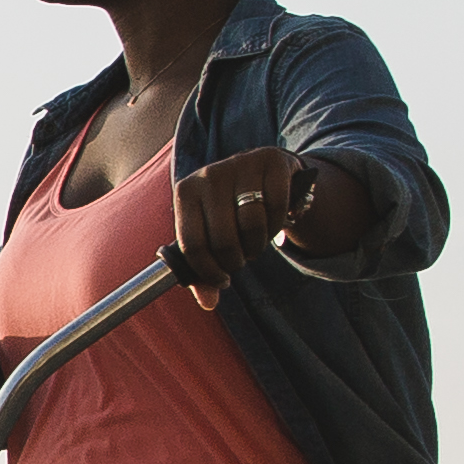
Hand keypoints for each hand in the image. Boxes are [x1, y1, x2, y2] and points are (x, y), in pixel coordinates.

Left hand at [170, 147, 318, 299]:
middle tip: (241, 259)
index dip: (209, 272)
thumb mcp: (211, 234)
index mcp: (185, 192)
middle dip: (235, 260)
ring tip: (255, 242)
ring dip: (258, 244)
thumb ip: (205, 270)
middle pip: (223, 239)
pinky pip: (277, 207)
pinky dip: (278, 224)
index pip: (192, 244)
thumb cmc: (230, 210)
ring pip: (252, 224)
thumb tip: (209, 302)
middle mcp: (209, 174)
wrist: (262, 171)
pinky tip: (273, 222)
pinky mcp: (271, 160)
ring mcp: (240, 164)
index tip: (221, 280)